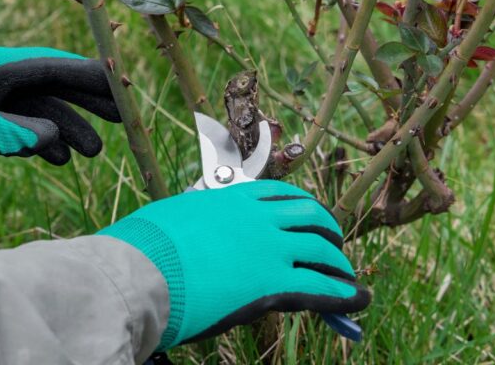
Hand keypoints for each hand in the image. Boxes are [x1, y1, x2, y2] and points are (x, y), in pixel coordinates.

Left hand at [0, 46, 119, 166]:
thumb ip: (6, 130)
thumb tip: (54, 137)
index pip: (50, 67)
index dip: (87, 77)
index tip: (119, 88)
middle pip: (52, 88)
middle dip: (86, 104)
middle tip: (121, 119)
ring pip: (38, 114)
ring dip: (66, 131)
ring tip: (92, 154)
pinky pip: (19, 131)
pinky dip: (39, 143)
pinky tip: (57, 159)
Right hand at [98, 180, 369, 350]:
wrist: (137, 273)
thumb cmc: (142, 248)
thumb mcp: (175, 217)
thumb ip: (197, 219)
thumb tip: (196, 229)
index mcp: (232, 198)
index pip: (281, 196)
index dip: (302, 210)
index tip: (308, 220)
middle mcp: (258, 217)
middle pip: (310, 217)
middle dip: (326, 231)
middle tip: (331, 246)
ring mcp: (269, 248)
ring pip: (321, 250)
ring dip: (338, 262)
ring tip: (346, 274)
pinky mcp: (273, 283)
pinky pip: (320, 286)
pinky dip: (344, 293)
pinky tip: (357, 298)